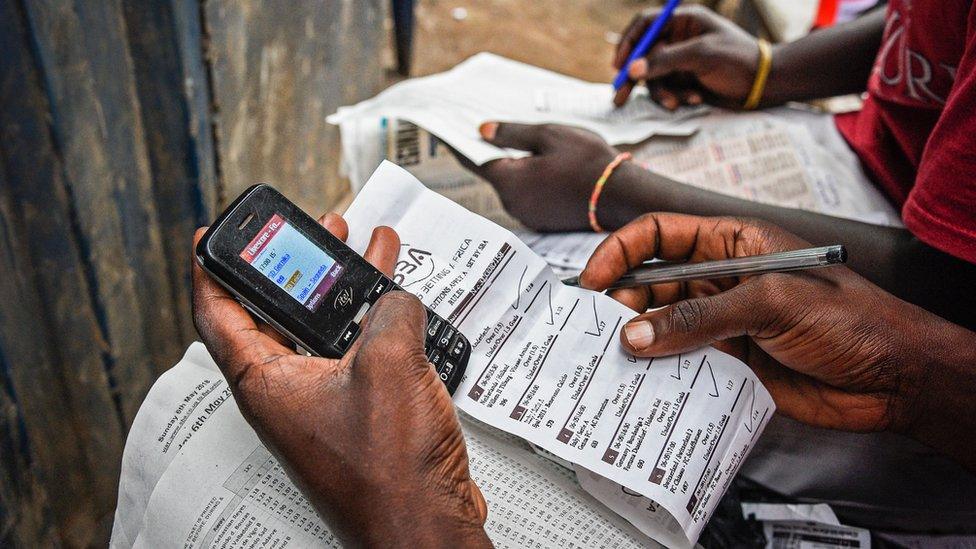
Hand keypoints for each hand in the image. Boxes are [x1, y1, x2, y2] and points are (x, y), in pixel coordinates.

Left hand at [192, 214, 489, 546]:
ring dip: (346, 291)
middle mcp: (288, 394)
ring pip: (325, 331)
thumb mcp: (387, 363)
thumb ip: (389, 311)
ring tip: (365, 250)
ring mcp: (326, 405)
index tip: (209, 237)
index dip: (210, 268)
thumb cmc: (389, 471)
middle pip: (278, 314)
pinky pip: (360, 354)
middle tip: (313, 234)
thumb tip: (396, 298)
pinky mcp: (361, 414)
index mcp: (267, 383)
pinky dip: (377, 323)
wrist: (425, 525)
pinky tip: (402, 306)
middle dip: (299, 267)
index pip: (217, 313)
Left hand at [465, 121, 618, 230]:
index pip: (473, 159)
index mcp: (510, 182)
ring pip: (511, 184)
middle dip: (488, 151)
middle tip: (481, 126)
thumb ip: (511, 133)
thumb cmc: (588, 162)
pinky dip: (526, 178)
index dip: (459, 142)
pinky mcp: (542, 220)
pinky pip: (526, 194)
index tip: (445, 129)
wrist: (621, 196)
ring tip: (514, 141)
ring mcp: (528, 215)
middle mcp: (513, 204)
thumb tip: (483, 131)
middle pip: (493, 172)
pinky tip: (537, 163)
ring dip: (511, 165)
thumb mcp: (548, 135)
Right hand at [578, 213, 933, 433]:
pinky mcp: (728, 363)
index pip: (661, 235)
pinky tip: (640, 384)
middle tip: (597, 329)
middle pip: (652, 283)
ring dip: (635, 340)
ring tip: (610, 359)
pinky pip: (679, 364)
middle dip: (622, 301)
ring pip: (660, 326)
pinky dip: (657, 373)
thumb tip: (636, 334)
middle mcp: (720, 281)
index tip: (593, 278)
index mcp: (731, 245)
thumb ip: (699, 318)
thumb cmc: (849, 320)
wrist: (894, 378)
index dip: (622, 251)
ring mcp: (722, 323)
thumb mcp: (771, 303)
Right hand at [613, 5, 760, 107]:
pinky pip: (669, 90)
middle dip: (633, 78)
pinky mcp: (686, 80)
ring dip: (663, 92)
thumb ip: (665, 60)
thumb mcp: (701, 55)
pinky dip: (677, 97)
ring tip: (678, 103)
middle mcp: (679, 39)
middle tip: (619, 98)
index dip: (628, 43)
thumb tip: (632, 69)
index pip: (645, 24)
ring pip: (655, 78)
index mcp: (684, 21)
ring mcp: (681, 61)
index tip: (619, 65)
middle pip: (643, 55)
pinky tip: (696, 99)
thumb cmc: (738, 60)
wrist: (765, 85)